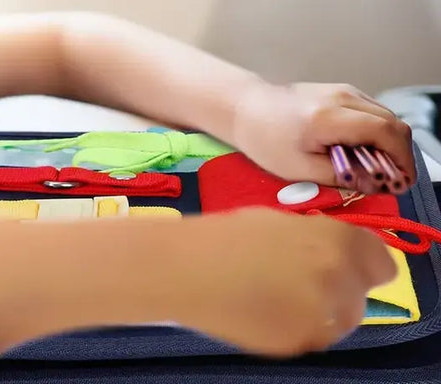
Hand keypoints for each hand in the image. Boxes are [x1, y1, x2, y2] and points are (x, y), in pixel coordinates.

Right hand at [182, 208, 396, 356]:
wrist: (186, 269)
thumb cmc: (226, 233)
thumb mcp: (278, 220)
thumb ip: (316, 237)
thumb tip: (331, 251)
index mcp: (334, 241)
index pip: (380, 261)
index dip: (362, 259)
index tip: (341, 257)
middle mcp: (337, 281)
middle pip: (359, 292)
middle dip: (337, 284)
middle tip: (298, 273)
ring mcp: (319, 318)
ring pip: (339, 319)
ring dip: (319, 307)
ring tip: (277, 291)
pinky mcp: (298, 345)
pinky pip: (311, 334)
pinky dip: (295, 323)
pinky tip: (262, 306)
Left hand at [231, 81, 414, 192]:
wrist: (245, 107)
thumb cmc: (265, 139)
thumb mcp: (300, 169)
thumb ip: (342, 177)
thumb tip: (377, 184)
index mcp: (330, 116)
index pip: (387, 132)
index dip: (403, 160)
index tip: (401, 183)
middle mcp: (341, 96)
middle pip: (393, 122)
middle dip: (400, 154)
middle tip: (392, 181)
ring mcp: (342, 90)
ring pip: (386, 115)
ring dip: (390, 143)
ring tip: (378, 169)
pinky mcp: (340, 91)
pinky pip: (372, 111)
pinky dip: (377, 132)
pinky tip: (363, 151)